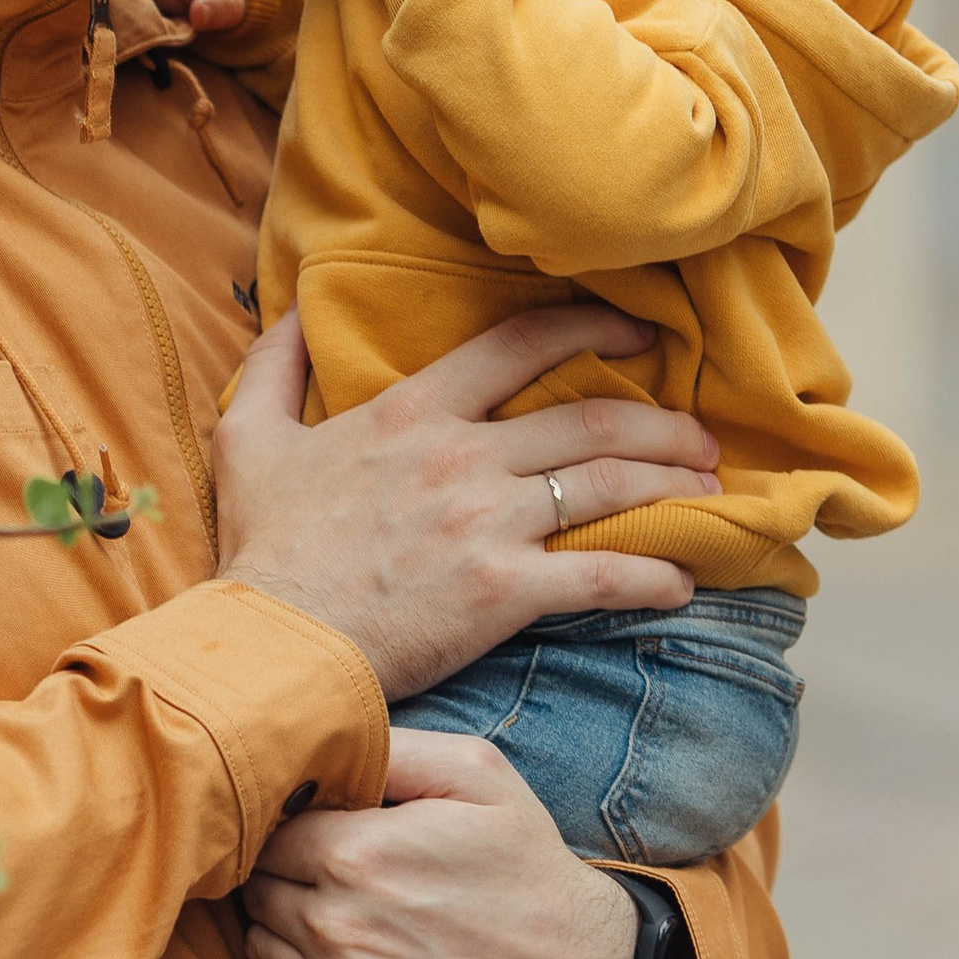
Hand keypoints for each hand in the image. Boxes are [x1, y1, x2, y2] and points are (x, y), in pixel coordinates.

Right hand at [215, 303, 716, 699]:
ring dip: (673, 486)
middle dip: (661, 423)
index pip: (521, 344)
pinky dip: (653, 575)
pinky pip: (601, 576)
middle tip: (699, 436)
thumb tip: (291, 311)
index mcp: (412, 412)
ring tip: (710, 493)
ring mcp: (486, 524)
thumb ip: (274, 366)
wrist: (271, 646)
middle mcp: (462, 456)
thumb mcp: (248, 438)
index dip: (593, 326)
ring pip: (609, 485)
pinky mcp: (503, 594)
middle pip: (590, 419)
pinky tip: (682, 580)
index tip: (641, 332)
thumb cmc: (261, 550)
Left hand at [244, 730, 637, 958]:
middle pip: (257, 891)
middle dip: (286, 879)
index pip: (268, 832)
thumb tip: (313, 740)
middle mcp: (337, 928)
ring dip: (286, 934)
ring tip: (347, 925)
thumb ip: (386, 747)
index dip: (291, 829)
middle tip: (336, 881)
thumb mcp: (476, 773)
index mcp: (355, 854)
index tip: (325, 836)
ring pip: (260, 951)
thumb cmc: (523, 864)